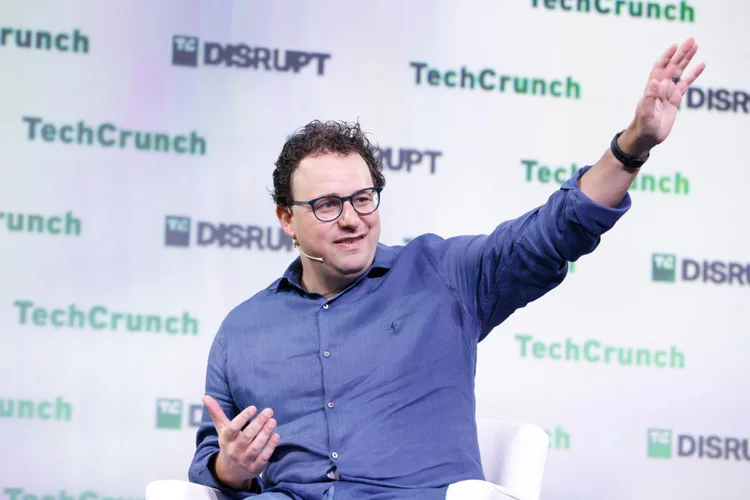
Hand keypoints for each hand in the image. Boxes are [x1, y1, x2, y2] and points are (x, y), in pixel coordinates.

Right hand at [203, 394, 280, 489]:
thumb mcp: (222, 429)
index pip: (233, 428)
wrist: (230, 471)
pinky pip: (263, 457)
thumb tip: (205, 396)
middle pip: (246, 437)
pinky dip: (270, 447)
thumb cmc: (228, 443)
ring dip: (265, 434)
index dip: (243, 418)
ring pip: (255, 447)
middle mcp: (234, 451)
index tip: (254, 407)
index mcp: (225, 439)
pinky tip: (276, 435)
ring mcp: (244, 461)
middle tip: (269, 411)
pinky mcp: (254, 468)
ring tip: (273, 421)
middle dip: (258, 423)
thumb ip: (216, 412)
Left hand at [622, 37, 705, 154]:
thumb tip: (654, 82)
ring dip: (687, 59)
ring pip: (679, 72)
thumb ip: (649, 98)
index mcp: (652, 88)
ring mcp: (667, 93)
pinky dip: (693, 75)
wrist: (645, 138)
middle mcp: (660, 88)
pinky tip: (701, 65)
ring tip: (696, 46)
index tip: (675, 45)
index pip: (660, 68)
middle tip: (691, 40)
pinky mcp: (674, 100)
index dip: (667, 56)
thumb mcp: (645, 113)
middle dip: (681, 53)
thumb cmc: (642, 126)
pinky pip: (685, 84)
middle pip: (672, 66)